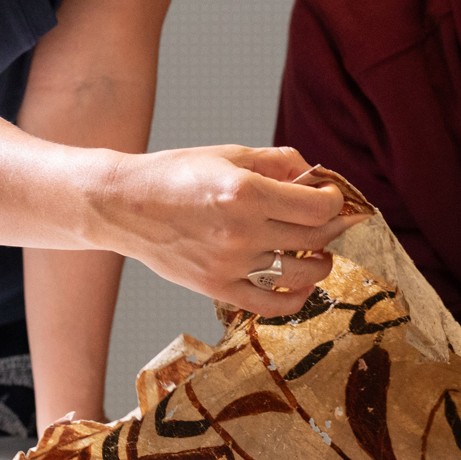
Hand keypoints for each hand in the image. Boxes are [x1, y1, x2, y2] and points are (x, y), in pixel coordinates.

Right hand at [90, 144, 366, 316]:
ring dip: (320, 264)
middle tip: (333, 221)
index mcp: (246, 192)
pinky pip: (271, 305)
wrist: (125, 205)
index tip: (331, 196)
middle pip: (314, 239)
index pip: (317, 207)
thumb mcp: (228, 154)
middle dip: (334, 228)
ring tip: (318, 253)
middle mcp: (241, 231)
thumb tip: (313, 175)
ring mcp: (230, 264)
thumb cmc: (175, 174)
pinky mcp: (217, 288)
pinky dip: (295, 299)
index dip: (335, 201)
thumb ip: (276, 161)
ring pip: (300, 274)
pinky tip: (300, 286)